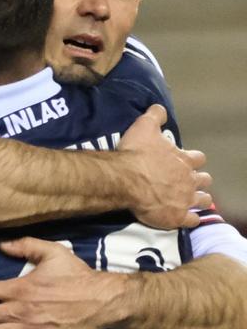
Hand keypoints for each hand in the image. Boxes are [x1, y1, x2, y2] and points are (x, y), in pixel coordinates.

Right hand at [117, 105, 210, 228]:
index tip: (186, 161)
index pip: (198, 158)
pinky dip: (191, 220)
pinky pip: (191, 221)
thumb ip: (155, 116)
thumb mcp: (144, 126)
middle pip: (204, 180)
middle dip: (199, 180)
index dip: (193, 159)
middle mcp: (189, 179)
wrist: (125, 179)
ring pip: (203, 201)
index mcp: (184, 159)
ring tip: (192, 201)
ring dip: (199, 200)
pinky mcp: (177, 217)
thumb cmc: (136, 153)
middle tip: (188, 182)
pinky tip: (187, 219)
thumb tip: (160, 107)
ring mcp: (185, 199)